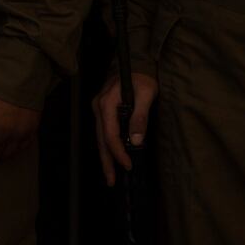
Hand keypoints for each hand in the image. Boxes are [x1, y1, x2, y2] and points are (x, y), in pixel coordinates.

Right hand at [92, 71, 157, 186]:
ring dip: (105, 156)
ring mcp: (98, 108)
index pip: (110, 134)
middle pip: (100, 139)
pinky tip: (111, 157)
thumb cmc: (143, 77)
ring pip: (99, 137)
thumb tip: (136, 141)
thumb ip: (140, 117)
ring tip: (110, 175)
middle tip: (112, 181)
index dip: (118, 152)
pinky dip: (107, 146)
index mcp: (107, 102)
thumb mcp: (147, 94)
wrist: (137, 63)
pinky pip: (102, 132)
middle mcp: (98, 106)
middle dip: (107, 161)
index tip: (128, 165)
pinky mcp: (102, 110)